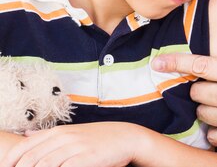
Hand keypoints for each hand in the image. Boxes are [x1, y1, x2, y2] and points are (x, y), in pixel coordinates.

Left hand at [0, 122, 139, 166]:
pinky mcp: (86, 159)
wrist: (126, 137)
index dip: (10, 161)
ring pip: (44, 165)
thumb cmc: (99, 138)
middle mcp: (64, 138)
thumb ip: (49, 135)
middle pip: (30, 159)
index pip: (23, 147)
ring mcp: (75, 148)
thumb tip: (25, 135)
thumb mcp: (72, 132)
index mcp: (58, 132)